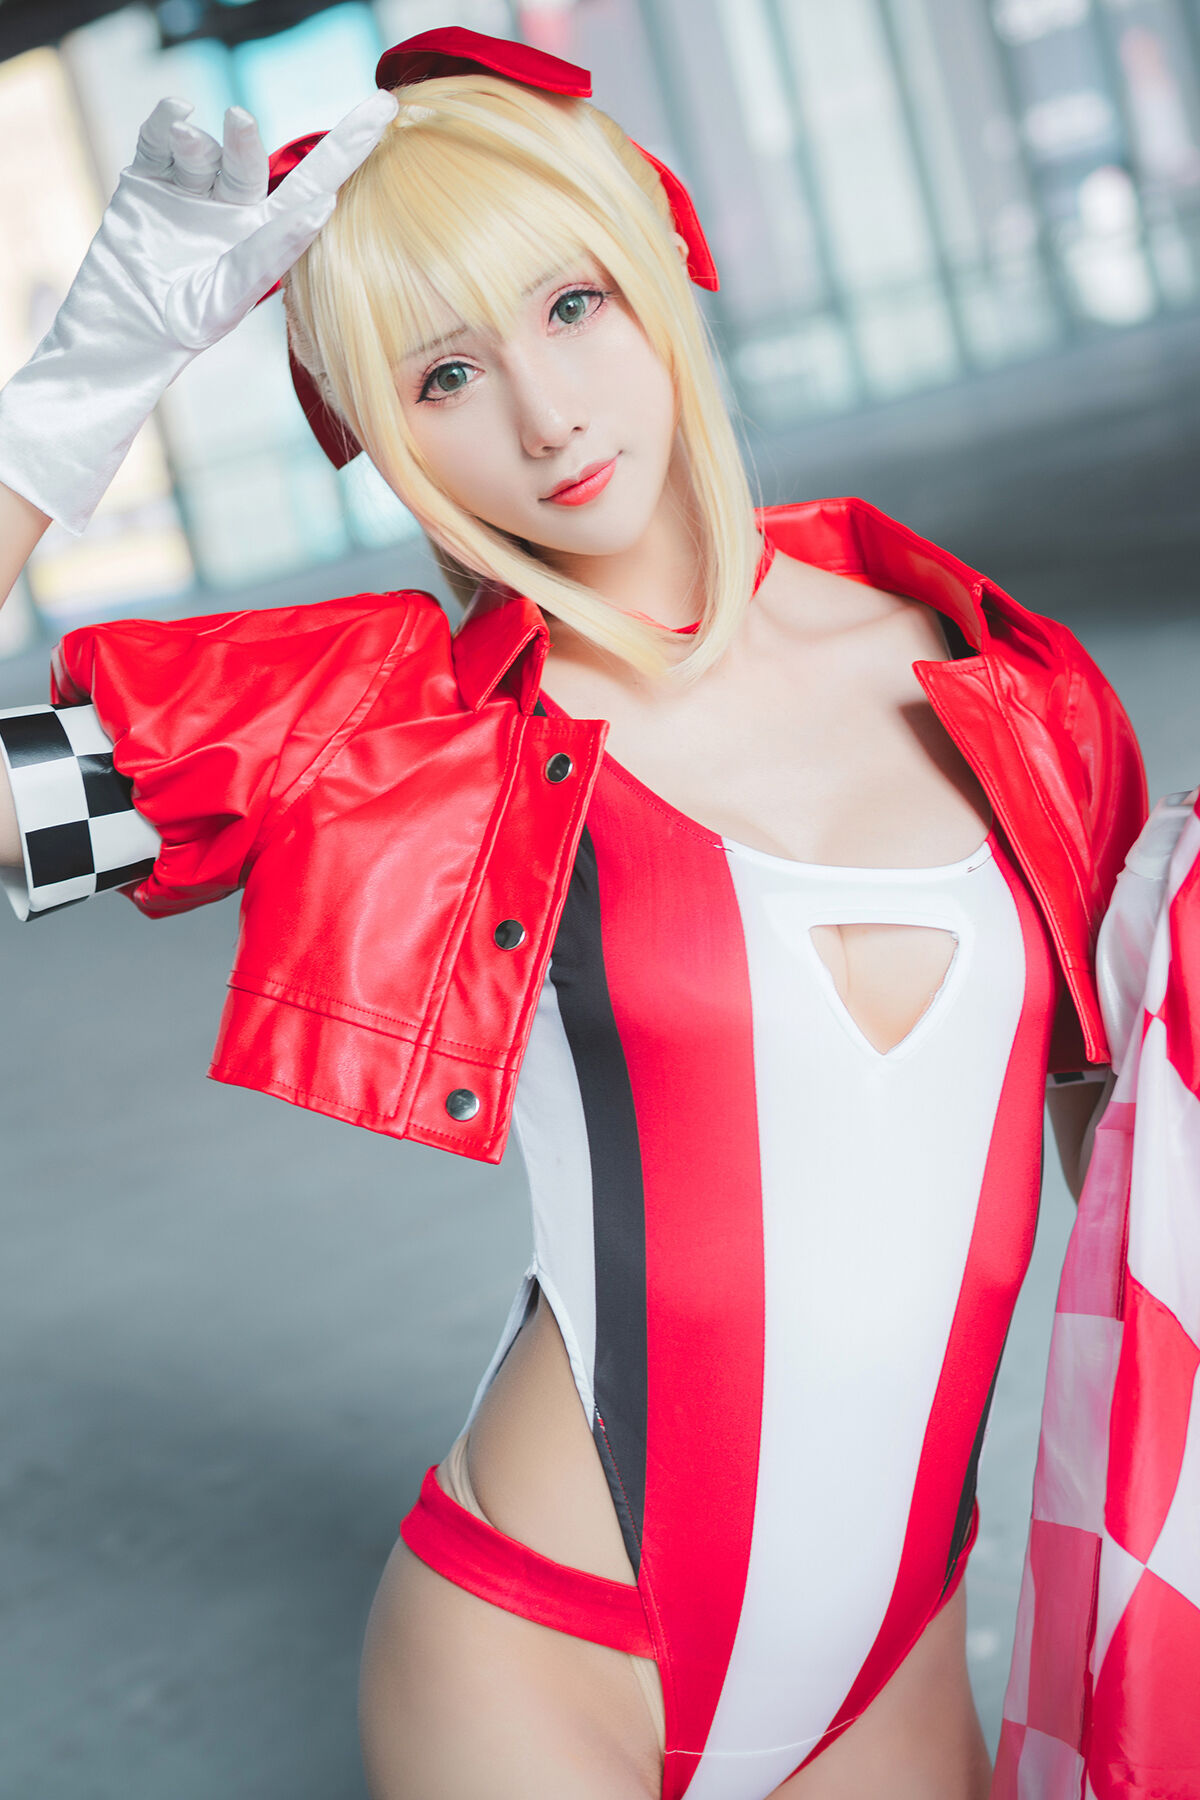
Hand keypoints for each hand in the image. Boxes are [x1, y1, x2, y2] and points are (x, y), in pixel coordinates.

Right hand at [0, 89, 396, 534]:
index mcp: (267, 233)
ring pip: (202, 150)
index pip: (315, 183)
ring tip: (184, 132)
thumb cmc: (187, 326)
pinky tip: (175, 114)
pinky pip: (160, 141)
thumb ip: (273, 250)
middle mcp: (232, 206)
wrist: (122, 335)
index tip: (384, 105)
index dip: (349, 147)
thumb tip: (322, 205)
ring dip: (195, 140)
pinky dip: (165, 123)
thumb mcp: (234, 294)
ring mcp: (190, 190)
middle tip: (240, 119)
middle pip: (248, 160)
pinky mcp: (148, 180)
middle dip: (243, 139)